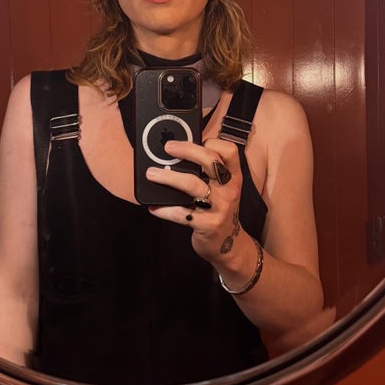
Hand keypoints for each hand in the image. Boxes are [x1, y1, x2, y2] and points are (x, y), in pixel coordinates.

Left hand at [146, 137, 243, 264]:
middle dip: (187, 150)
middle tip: (167, 147)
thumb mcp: (223, 190)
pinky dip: (164, 208)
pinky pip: (181, 213)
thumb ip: (208, 173)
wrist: (229, 246)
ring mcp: (219, 207)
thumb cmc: (219, 210)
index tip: (195, 138)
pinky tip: (153, 206)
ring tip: (152, 174)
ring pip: (192, 184)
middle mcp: (229, 189)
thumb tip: (178, 154)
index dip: (212, 141)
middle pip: (210, 161)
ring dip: (169, 177)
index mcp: (233, 177)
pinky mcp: (206, 224)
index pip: (229, 151)